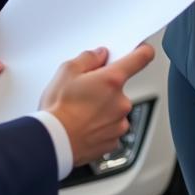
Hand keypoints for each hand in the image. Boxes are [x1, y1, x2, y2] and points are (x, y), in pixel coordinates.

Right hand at [39, 44, 155, 166]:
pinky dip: (100, 127)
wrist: (53, 144)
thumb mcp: (66, 71)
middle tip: (84, 92)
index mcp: (112, 80)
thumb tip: (99, 56)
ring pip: (114, 109)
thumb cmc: (58, 110)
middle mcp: (121, 102)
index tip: (141, 50)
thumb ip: (88, 58)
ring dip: (103, 108)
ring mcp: (119, 123)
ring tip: (80, 112)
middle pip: (119, 87)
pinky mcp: (114, 141)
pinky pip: (110, 128)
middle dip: (105, 88)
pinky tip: (83, 126)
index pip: (141, 58)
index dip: (142, 51)